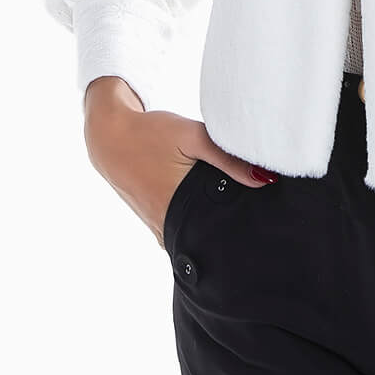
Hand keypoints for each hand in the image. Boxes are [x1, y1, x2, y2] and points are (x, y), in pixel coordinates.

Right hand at [83, 77, 278, 249]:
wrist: (108, 136)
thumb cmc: (150, 134)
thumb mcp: (192, 137)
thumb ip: (229, 158)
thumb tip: (265, 179)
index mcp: (178, 210)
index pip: (219, 235)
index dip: (242, 231)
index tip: (264, 224)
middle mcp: (167, 227)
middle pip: (209, 240)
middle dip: (231, 231)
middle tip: (257, 219)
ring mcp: (159, 228)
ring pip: (195, 236)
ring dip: (213, 227)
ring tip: (236, 213)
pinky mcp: (156, 223)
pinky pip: (183, 230)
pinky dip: (197, 223)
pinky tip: (209, 208)